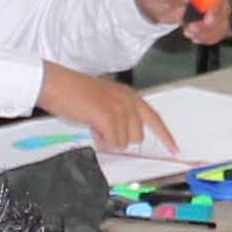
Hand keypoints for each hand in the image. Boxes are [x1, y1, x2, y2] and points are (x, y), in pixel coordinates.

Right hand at [37, 65, 163, 154]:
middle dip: (120, 138)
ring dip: (108, 140)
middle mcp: (128, 100)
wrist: (56, 83)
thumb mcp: (104, 99)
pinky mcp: (108, 116)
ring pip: (124, 142)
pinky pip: (113, 143)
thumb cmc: (74, 92)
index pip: (154, 118)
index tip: (174, 148)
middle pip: (137, 136)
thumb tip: (123, 137)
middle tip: (101, 128)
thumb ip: (119, 115)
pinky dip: (101, 141)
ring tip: (93, 125)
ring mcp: (119, 108)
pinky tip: (91, 128)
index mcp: (129, 95)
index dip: (165, 135)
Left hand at [151, 0, 231, 46]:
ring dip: (208, 33)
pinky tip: (196, 38)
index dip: (216, 7)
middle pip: (224, 9)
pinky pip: (219, 31)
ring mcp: (213, 6)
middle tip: (190, 30)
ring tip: (188, 33)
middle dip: (210, 25)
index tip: (207, 20)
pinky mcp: (212, 19)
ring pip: (223, 22)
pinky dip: (209, 37)